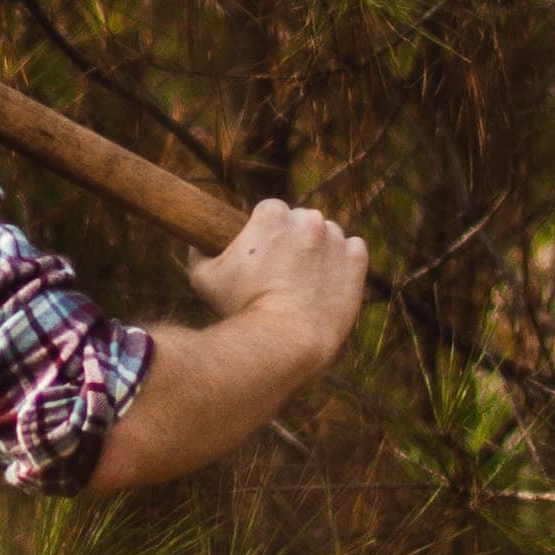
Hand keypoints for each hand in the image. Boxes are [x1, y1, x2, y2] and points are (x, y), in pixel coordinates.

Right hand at [188, 198, 368, 347]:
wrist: (285, 342)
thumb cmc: (241, 309)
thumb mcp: (204, 278)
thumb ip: (199, 254)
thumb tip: (199, 247)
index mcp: (272, 213)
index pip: (269, 213)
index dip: (262, 235)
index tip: (260, 257)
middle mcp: (308, 218)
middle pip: (299, 222)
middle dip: (291, 242)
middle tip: (279, 274)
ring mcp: (336, 239)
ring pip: (327, 236)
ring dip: (317, 252)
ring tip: (303, 284)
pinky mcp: (356, 262)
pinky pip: (354, 251)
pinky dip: (343, 263)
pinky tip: (328, 283)